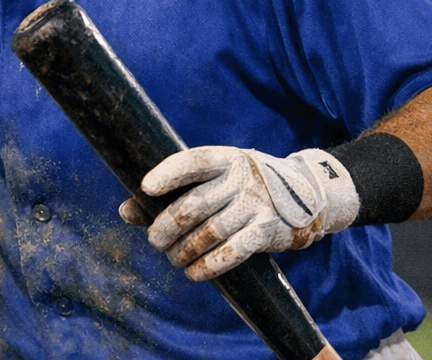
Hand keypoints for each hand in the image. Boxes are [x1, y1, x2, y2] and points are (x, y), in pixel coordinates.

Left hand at [119, 146, 358, 280]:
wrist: (306, 194)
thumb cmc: (240, 187)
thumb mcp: (213, 180)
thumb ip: (171, 193)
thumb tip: (125, 212)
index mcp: (224, 158)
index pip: (192, 161)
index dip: (168, 174)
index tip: (145, 188)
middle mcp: (241, 178)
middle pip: (195, 204)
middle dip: (166, 227)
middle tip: (155, 241)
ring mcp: (257, 203)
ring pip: (210, 232)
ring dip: (184, 250)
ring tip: (173, 258)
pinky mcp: (268, 231)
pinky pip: (233, 252)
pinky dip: (208, 266)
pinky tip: (193, 273)